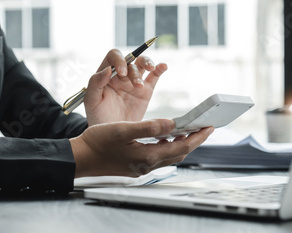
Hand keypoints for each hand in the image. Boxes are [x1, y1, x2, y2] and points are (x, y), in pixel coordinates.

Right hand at [69, 119, 213, 177]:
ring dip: (181, 144)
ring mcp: (142, 167)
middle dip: (193, 141)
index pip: (181, 147)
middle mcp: (147, 165)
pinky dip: (168, 147)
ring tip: (188, 131)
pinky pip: (160, 157)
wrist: (81, 158)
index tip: (209, 128)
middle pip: (179, 153)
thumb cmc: (98, 142)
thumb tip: (172, 124)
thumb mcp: (123, 130)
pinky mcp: (136, 166)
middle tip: (203, 128)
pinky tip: (165, 137)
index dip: (198, 137)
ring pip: (170, 156)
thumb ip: (149, 127)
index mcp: (147, 156)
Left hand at [84, 49, 166, 124]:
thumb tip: (107, 69)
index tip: (121, 72)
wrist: (111, 136)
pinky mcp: (146, 91)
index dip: (119, 60)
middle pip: (131, 60)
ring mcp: (134, 82)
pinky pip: (154, 76)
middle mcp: (121, 75)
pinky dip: (160, 69)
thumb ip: (95, 83)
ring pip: (143, 65)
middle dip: (133, 71)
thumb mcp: (91, 101)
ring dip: (147, 65)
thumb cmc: (98, 116)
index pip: (114, 57)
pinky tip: (163, 66)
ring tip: (147, 76)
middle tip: (134, 84)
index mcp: (106, 74)